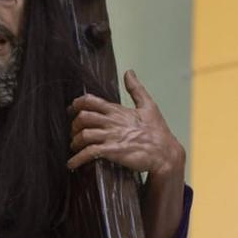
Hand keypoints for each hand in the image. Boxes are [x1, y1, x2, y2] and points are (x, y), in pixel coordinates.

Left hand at [68, 70, 185, 183]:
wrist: (165, 154)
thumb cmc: (158, 132)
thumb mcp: (149, 105)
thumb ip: (136, 89)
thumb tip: (129, 72)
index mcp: (118, 111)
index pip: (91, 101)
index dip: (77, 104)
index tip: (72, 109)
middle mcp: (112, 122)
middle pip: (83, 117)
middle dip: (74, 125)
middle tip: (74, 132)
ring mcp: (112, 137)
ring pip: (84, 135)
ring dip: (74, 142)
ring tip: (74, 147)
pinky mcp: (113, 151)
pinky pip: (90, 153)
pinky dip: (77, 159)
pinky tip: (72, 164)